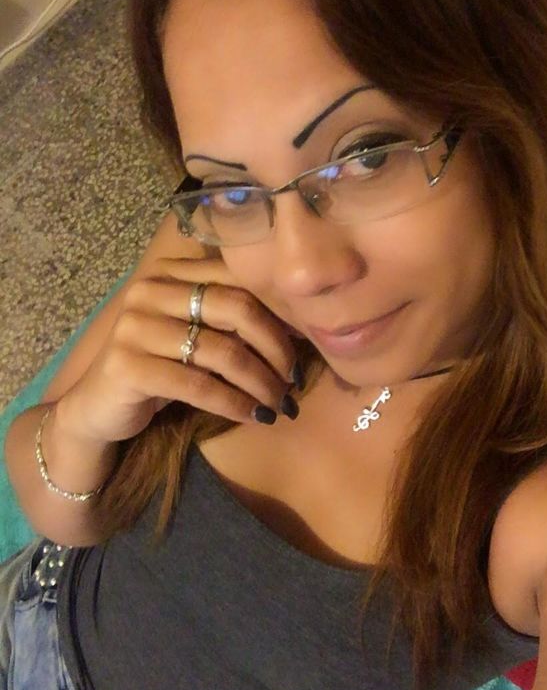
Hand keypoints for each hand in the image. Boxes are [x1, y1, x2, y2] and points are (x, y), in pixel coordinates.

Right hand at [56, 256, 298, 443]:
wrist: (99, 408)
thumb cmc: (159, 368)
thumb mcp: (196, 335)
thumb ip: (231, 320)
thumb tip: (299, 328)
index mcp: (171, 273)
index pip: (239, 280)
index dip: (278, 313)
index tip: (303, 345)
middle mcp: (149, 290)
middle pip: (236, 308)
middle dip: (275, 347)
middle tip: (293, 380)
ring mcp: (134, 326)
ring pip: (222, 351)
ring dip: (260, 382)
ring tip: (279, 404)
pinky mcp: (127, 366)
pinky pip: (198, 385)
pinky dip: (233, 402)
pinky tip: (253, 416)